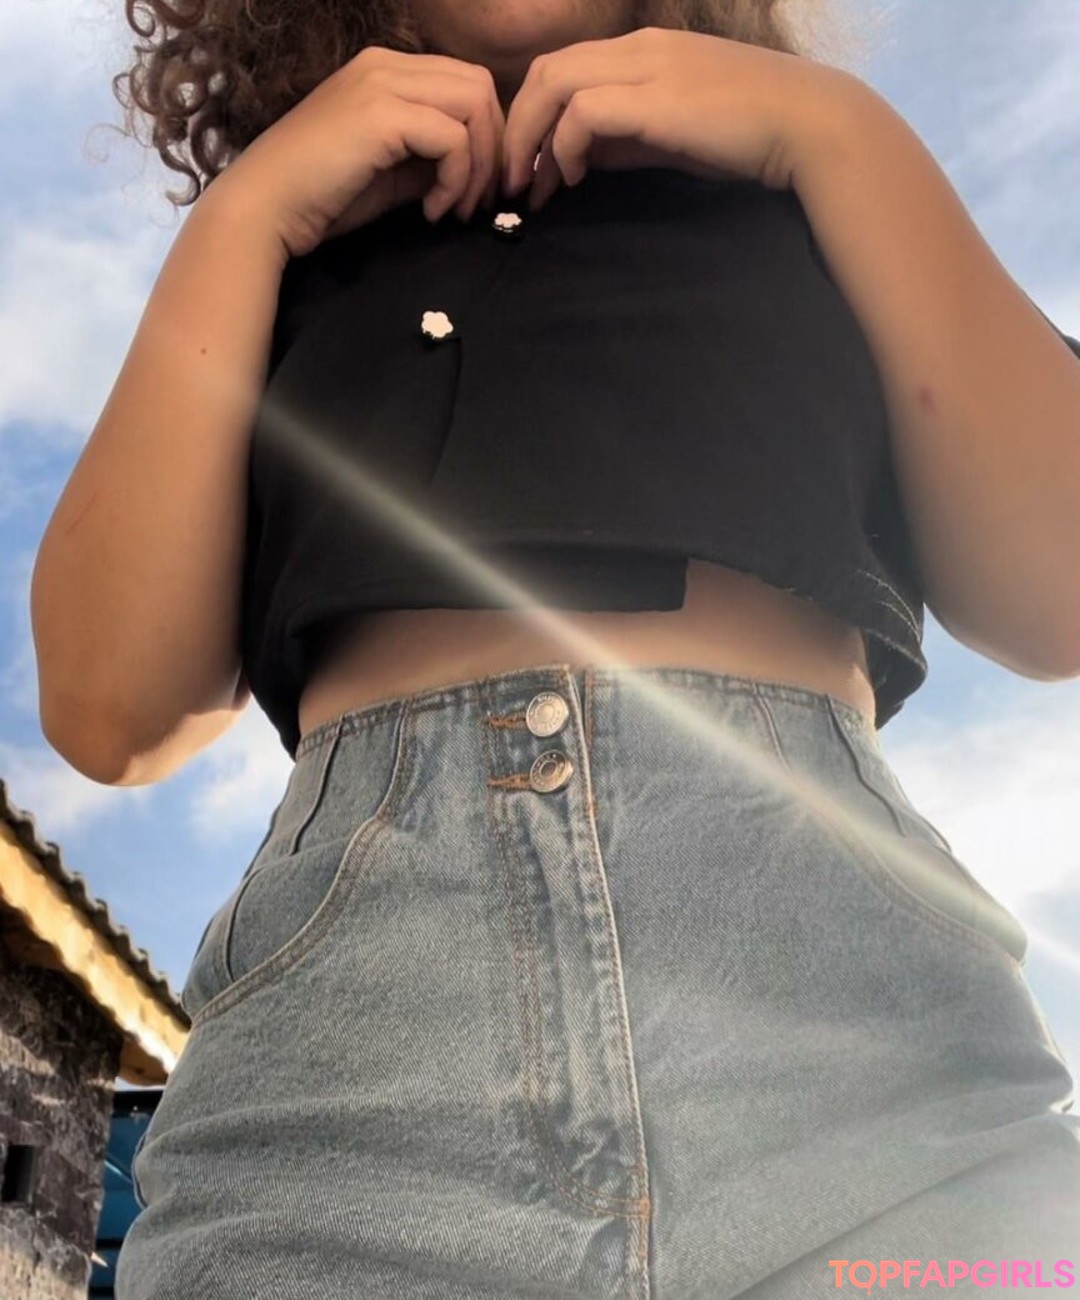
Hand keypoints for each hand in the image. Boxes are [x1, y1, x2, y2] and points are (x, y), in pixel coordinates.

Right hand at [213, 45, 506, 258]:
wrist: (266, 209)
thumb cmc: (320, 198)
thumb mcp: (390, 174)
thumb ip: (430, 161)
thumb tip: (472, 170)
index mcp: (384, 71)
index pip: (464, 83)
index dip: (485, 136)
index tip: (475, 189)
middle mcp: (384, 65)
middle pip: (479, 86)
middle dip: (493, 148)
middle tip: (479, 201)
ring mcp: (381, 83)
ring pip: (474, 105)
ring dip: (479, 165)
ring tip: (457, 209)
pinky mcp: (381, 115)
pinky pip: (453, 138)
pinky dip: (456, 180)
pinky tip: (432, 211)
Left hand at [501, 27, 850, 210]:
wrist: (807, 124)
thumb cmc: (748, 135)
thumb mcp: (674, 134)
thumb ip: (627, 139)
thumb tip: (583, 159)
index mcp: (644, 50)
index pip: (564, 67)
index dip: (534, 116)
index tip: (529, 168)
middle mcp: (639, 47)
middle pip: (546, 69)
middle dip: (518, 127)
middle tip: (513, 181)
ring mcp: (646, 67)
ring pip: (554, 83)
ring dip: (531, 138)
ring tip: (532, 187)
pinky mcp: (654, 98)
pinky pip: (582, 112)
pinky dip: (564, 146)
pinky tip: (572, 179)